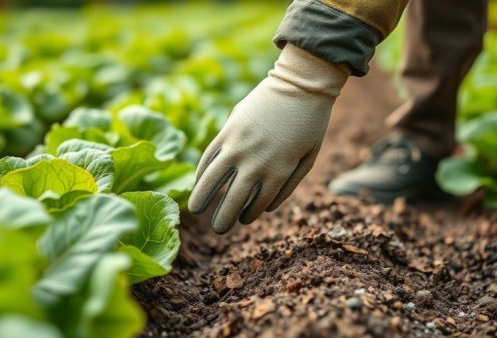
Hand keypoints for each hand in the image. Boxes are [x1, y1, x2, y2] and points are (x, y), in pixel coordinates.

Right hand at [188, 44, 348, 233]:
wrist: (300, 86)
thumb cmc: (310, 124)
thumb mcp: (309, 158)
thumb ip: (289, 185)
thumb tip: (267, 209)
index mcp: (278, 173)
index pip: (256, 206)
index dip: (247, 216)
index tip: (241, 220)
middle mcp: (255, 163)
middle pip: (232, 200)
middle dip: (223, 219)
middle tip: (218, 229)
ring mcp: (239, 146)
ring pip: (213, 180)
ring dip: (201, 198)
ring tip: (194, 210)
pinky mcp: (228, 130)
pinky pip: (210, 155)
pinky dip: (202, 170)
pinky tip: (199, 180)